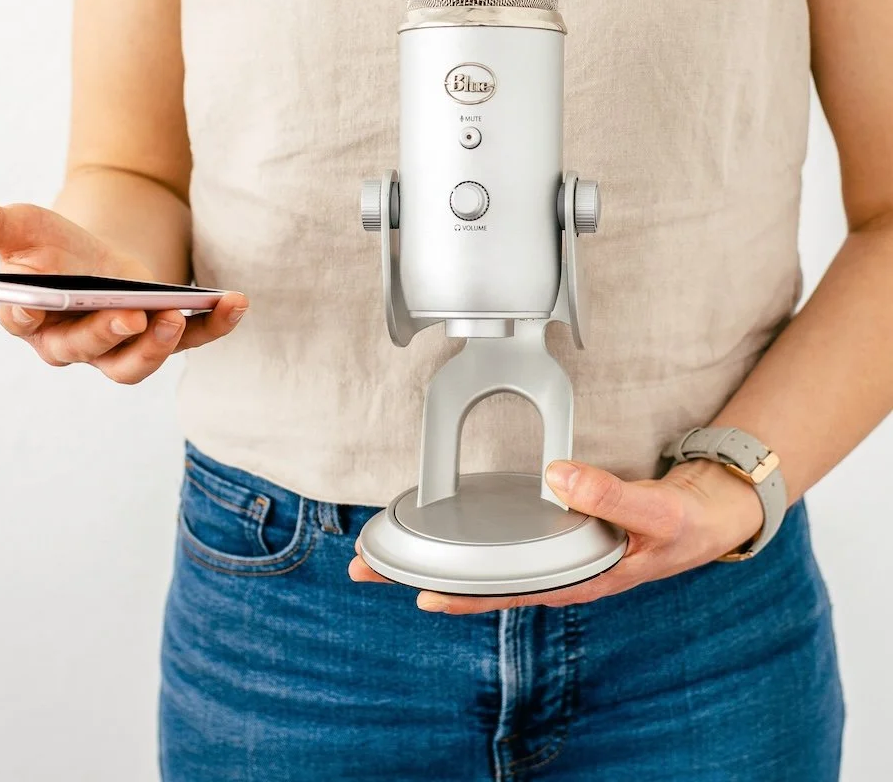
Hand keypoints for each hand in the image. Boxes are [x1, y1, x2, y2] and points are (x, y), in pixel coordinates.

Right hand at [0, 201, 248, 383]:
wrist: (98, 255)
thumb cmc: (54, 247)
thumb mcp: (26, 225)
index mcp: (31, 319)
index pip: (26, 323)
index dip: (32, 316)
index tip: (38, 304)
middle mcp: (72, 343)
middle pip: (85, 349)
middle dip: (107, 334)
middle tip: (130, 316)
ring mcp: (120, 347)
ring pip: (133, 364)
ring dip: (156, 346)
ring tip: (174, 316)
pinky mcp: (160, 338)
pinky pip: (190, 340)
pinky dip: (214, 327)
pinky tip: (236, 303)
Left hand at [348, 457, 764, 613]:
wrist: (706, 514)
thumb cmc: (683, 525)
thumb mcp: (655, 512)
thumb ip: (612, 495)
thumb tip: (557, 477)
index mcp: (579, 577)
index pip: (511, 592)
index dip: (464, 594)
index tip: (417, 592)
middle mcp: (557, 570)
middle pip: (482, 582)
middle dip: (423, 576)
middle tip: (365, 568)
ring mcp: (552, 552)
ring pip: (486, 562)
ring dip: (437, 556)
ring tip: (385, 552)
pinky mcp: (553, 530)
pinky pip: (502, 540)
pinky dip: (468, 537)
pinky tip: (445, 531)